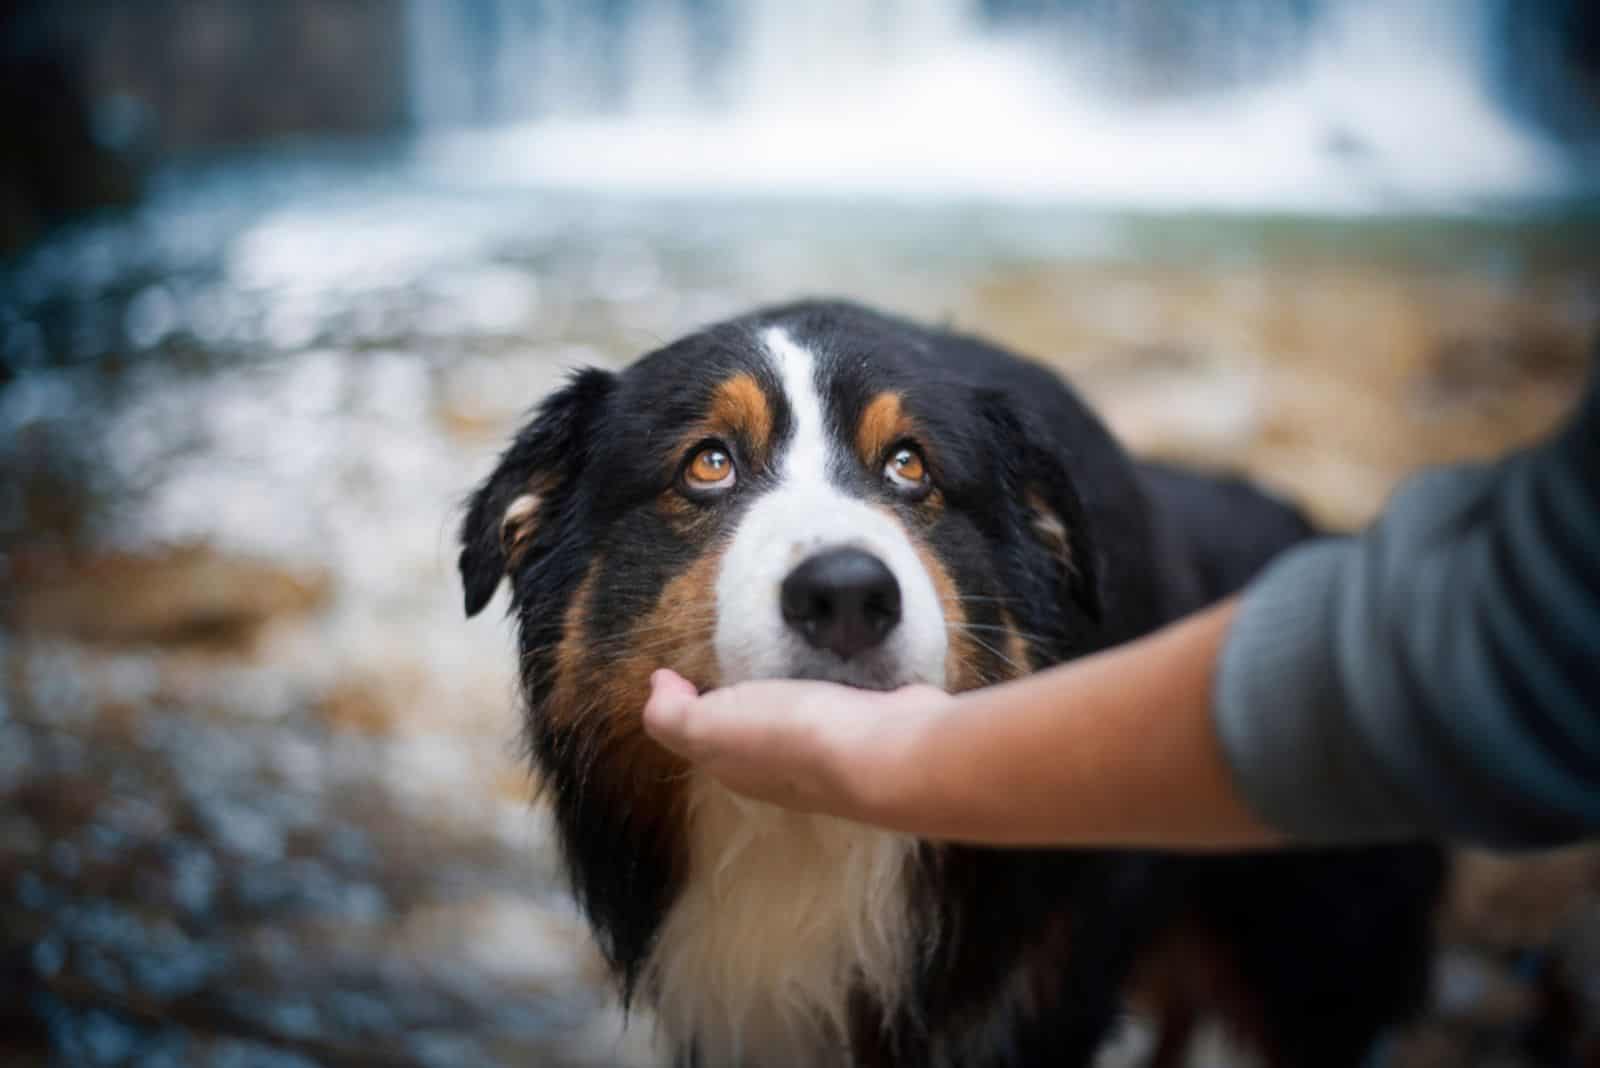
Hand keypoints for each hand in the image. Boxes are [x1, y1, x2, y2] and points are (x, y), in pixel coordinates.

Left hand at [643, 668, 952, 820]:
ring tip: (773, 653)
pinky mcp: (866, 727)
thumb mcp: (710, 727)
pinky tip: (826, 661)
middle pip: (744, 731)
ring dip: (779, 690)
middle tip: (722, 658)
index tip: (678, 668)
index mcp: (736, 767)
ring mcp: (828, 752)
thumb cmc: (793, 737)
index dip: (683, 703)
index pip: (699, 736)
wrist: (889, 752)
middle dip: (728, 700)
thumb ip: (672, 716)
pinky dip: (820, 683)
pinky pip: (832, 701)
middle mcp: (778, 769)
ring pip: (790, 718)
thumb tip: (657, 690)